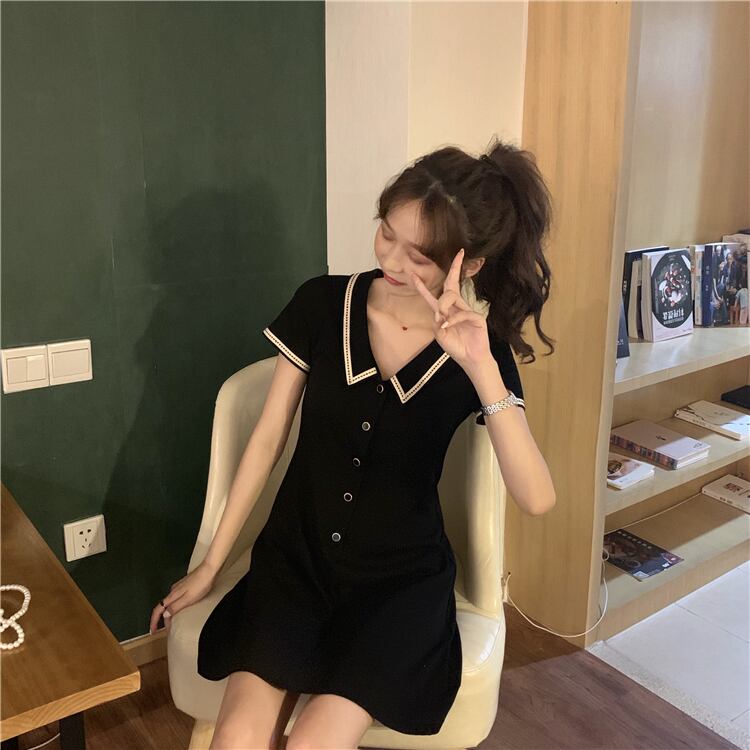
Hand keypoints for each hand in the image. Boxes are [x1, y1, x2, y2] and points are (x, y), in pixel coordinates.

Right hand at [149, 561, 217, 634]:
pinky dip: (174, 607)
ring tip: (173, 622)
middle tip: (168, 630)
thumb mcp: (188, 599)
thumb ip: (175, 607)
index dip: (154, 621)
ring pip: (169, 603)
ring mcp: (178, 587)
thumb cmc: (200, 585)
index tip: (153, 631)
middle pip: (163, 608)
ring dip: (169, 613)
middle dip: (163, 620)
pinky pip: (175, 599)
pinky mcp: (184, 585)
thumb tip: (164, 615)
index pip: (158, 610)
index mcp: (172, 596)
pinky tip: (180, 609)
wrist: (209, 570)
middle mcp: (173, 591)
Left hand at [411, 248, 492, 370]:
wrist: (470, 360)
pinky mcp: (476, 317)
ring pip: (452, 296)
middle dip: (455, 268)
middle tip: (458, 255)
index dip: (422, 286)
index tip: (413, 274)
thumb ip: (437, 322)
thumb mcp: (439, 335)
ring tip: (442, 318)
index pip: (432, 295)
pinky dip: (453, 319)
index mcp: (445, 311)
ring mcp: (467, 310)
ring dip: (444, 305)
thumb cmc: (455, 347)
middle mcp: (456, 307)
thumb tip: (439, 310)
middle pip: (451, 284)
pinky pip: (462, 313)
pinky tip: (447, 326)